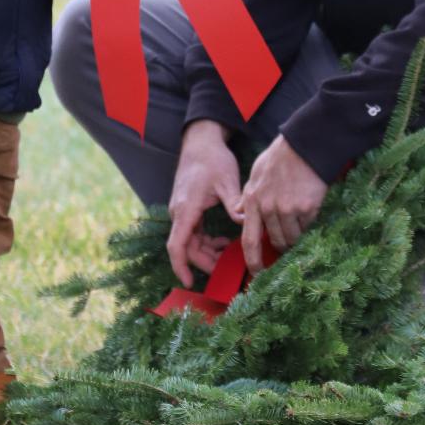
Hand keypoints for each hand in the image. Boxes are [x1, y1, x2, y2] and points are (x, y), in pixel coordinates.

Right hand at [166, 121, 241, 287]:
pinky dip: (207, 241)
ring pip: (190, 241)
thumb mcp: (227, 181)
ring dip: (207, 252)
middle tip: (228, 271)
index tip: (189, 283)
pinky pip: (193, 232)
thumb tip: (246, 224)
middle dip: (205, 262)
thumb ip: (235, 205)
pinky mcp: (187, 208)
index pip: (177, 245)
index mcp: (186, 209)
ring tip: (229, 256)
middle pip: (186, 247)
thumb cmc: (212, 159)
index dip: (181, 266)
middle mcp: (180, 212)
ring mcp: (182, 211)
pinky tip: (223, 242)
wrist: (201, 141)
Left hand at [239, 135, 327, 271]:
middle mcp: (267, 208)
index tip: (258, 275)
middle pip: (276, 241)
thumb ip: (247, 197)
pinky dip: (308, 222)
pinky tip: (308, 206)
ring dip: (297, 233)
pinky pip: (307, 226)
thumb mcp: (255, 174)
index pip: (249, 240)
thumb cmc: (279, 158)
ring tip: (300, 217)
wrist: (303, 146)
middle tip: (289, 239)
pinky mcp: (306, 208)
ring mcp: (287, 209)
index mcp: (252, 201)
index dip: (253, 262)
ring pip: (293, 237)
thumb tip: (239, 214)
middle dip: (282, 245)